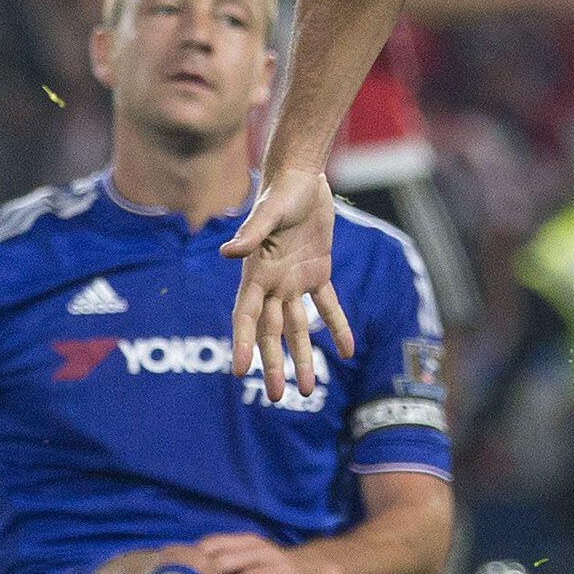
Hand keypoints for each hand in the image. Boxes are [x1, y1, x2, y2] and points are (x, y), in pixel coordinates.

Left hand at [190, 534, 341, 573]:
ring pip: (256, 573)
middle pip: (230, 558)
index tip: (173, 573)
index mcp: (246, 543)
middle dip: (211, 572)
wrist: (316, 571)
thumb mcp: (248, 561)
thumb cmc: (271, 569)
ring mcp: (279, 569)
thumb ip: (223, 566)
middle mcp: (261, 552)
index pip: (214, 544)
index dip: (194, 558)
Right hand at [220, 163, 355, 404]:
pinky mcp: (317, 272)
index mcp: (256, 273)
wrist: (303, 175)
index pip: (246, 317)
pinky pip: (327, 306)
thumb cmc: (282, 191)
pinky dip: (336, 327)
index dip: (242, 344)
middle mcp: (273, 283)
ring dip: (302, 356)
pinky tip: (345, 350)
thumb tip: (228, 253)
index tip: (240, 373)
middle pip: (272, 332)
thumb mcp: (268, 212)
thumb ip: (251, 234)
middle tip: (276, 397)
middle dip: (273, 364)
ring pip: (298, 327)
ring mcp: (294, 280)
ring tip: (308, 389)